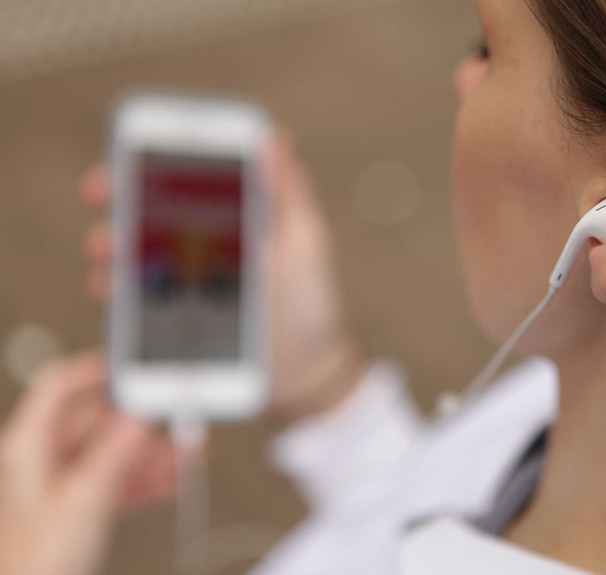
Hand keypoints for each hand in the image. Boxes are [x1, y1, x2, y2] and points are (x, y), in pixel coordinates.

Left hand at [0, 351, 175, 574]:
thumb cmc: (36, 564)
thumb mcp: (83, 502)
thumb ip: (115, 455)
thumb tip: (139, 416)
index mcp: (30, 446)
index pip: (60, 386)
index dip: (97, 370)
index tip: (136, 366)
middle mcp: (46, 457)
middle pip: (100, 419)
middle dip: (142, 422)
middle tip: (177, 422)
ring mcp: (66, 480)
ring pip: (116, 448)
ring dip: (152, 452)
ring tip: (188, 454)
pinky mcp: (85, 501)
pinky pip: (121, 475)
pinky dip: (147, 476)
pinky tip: (175, 478)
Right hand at [80, 132, 364, 424]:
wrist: (307, 373)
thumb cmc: (312, 304)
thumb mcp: (307, 245)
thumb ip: (290, 195)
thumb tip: (276, 138)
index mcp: (228, 224)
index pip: (181, 184)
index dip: (150, 165)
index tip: (129, 156)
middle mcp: (197, 251)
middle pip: (143, 218)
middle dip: (117, 203)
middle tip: (108, 198)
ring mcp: (180, 289)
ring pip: (129, 260)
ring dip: (110, 250)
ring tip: (110, 252)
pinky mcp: (170, 328)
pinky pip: (133, 309)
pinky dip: (116, 297)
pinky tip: (114, 293)